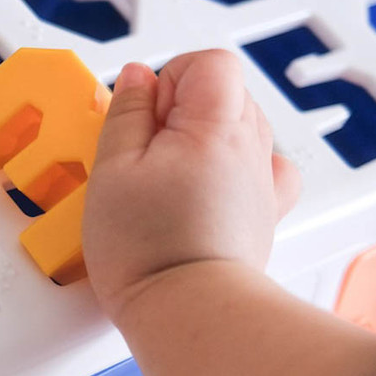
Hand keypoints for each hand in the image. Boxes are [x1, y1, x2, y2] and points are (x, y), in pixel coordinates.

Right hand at [82, 50, 299, 321]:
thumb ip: (125, 113)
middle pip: (224, 94)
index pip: (206, 64)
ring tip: (167, 183)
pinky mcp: (264, 215)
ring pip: (240, 129)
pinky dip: (235, 169)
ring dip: (203, 142)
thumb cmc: (147, 251)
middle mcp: (251, 147)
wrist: (186, 311)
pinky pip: (262, 169)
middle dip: (180, 113)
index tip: (140, 121)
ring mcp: (262, 181)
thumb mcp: (112, 171)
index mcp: (215, 126)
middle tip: (145, 156)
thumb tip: (136, 79)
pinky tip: (208, 188)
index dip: (166, 83)